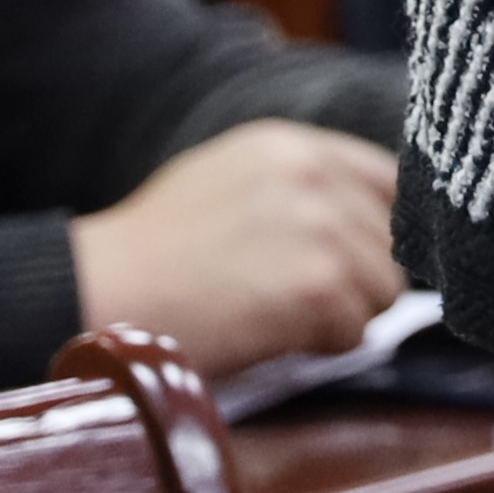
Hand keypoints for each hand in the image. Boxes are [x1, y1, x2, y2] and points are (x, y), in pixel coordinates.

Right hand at [73, 118, 400, 377]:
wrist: (104, 291)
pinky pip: (356, 332)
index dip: (376, 229)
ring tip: (274, 317)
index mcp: (292, 146)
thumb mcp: (227, 181)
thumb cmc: (153, 253)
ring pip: (382, 290)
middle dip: (352, 282)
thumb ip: (298, 188)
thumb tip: (361, 217)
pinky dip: (319, 346)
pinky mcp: (318, 283)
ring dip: (339, 316)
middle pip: (389, 244)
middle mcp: (315, 174)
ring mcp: (322, 227)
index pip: (389, 181)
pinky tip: (267, 335)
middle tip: (288, 301)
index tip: (352, 260)